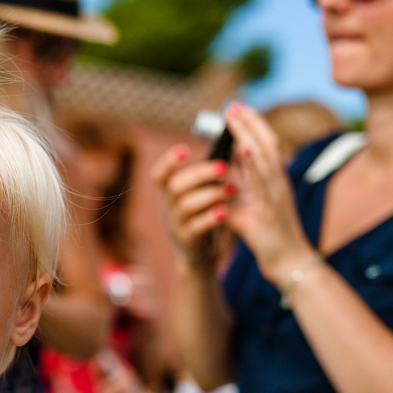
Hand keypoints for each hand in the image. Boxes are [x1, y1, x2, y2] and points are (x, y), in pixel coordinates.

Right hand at [152, 143, 231, 269]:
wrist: (200, 251)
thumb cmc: (203, 213)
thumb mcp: (198, 193)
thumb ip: (207, 173)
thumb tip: (228, 140)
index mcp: (170, 192)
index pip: (159, 174)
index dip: (168, 161)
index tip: (185, 149)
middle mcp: (169, 206)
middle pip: (175, 186)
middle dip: (200, 173)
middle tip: (224, 167)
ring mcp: (176, 224)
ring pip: (186, 205)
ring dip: (211, 194)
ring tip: (232, 189)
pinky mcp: (188, 240)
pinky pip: (196, 228)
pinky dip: (210, 218)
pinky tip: (224, 212)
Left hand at [221, 103, 316, 283]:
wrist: (289, 262)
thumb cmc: (269, 239)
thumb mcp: (249, 212)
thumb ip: (235, 196)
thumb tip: (219, 184)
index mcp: (273, 182)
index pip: (264, 147)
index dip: (251, 127)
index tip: (237, 110)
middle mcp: (277, 183)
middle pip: (265, 144)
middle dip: (249, 122)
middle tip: (233, 104)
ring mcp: (276, 193)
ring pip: (264, 157)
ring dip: (250, 133)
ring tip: (236, 115)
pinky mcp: (270, 207)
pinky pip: (261, 181)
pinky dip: (253, 161)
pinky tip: (244, 146)